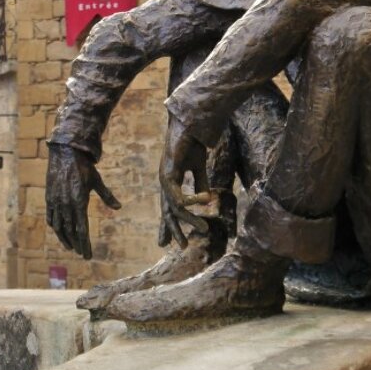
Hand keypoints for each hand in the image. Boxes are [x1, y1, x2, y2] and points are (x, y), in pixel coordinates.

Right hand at [46, 143, 120, 259]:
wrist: (66, 152)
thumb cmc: (84, 167)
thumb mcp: (97, 182)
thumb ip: (107, 196)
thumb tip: (119, 207)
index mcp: (79, 202)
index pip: (82, 230)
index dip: (85, 244)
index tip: (88, 255)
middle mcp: (66, 205)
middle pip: (71, 231)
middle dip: (76, 244)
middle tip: (81, 253)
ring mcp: (56, 201)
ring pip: (59, 226)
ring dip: (64, 238)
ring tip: (70, 247)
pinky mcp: (49, 197)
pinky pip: (51, 216)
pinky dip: (55, 226)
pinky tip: (58, 231)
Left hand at [158, 116, 212, 247]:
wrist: (190, 123)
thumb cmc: (193, 142)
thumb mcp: (199, 167)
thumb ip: (200, 183)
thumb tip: (206, 201)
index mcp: (171, 182)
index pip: (169, 208)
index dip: (168, 225)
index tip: (165, 243)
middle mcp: (165, 182)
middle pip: (167, 212)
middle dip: (173, 230)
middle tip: (182, 246)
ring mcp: (164, 177)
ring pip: (174, 207)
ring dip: (190, 219)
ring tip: (206, 229)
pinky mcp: (168, 171)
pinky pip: (177, 193)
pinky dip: (190, 200)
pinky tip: (203, 202)